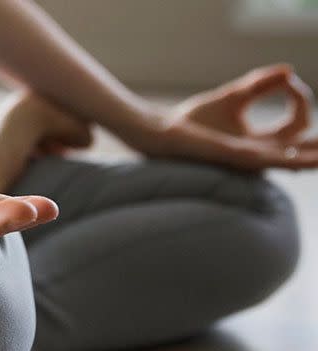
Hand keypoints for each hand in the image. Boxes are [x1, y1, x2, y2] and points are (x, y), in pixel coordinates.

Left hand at [137, 64, 317, 170]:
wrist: (163, 131)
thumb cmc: (193, 120)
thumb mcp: (234, 97)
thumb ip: (260, 85)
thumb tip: (288, 71)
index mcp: (260, 142)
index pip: (296, 123)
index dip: (299, 99)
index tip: (289, 81)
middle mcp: (259, 154)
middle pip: (301, 151)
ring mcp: (249, 159)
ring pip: (292, 162)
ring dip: (313, 158)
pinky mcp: (236, 157)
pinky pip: (270, 161)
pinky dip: (291, 160)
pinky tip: (305, 159)